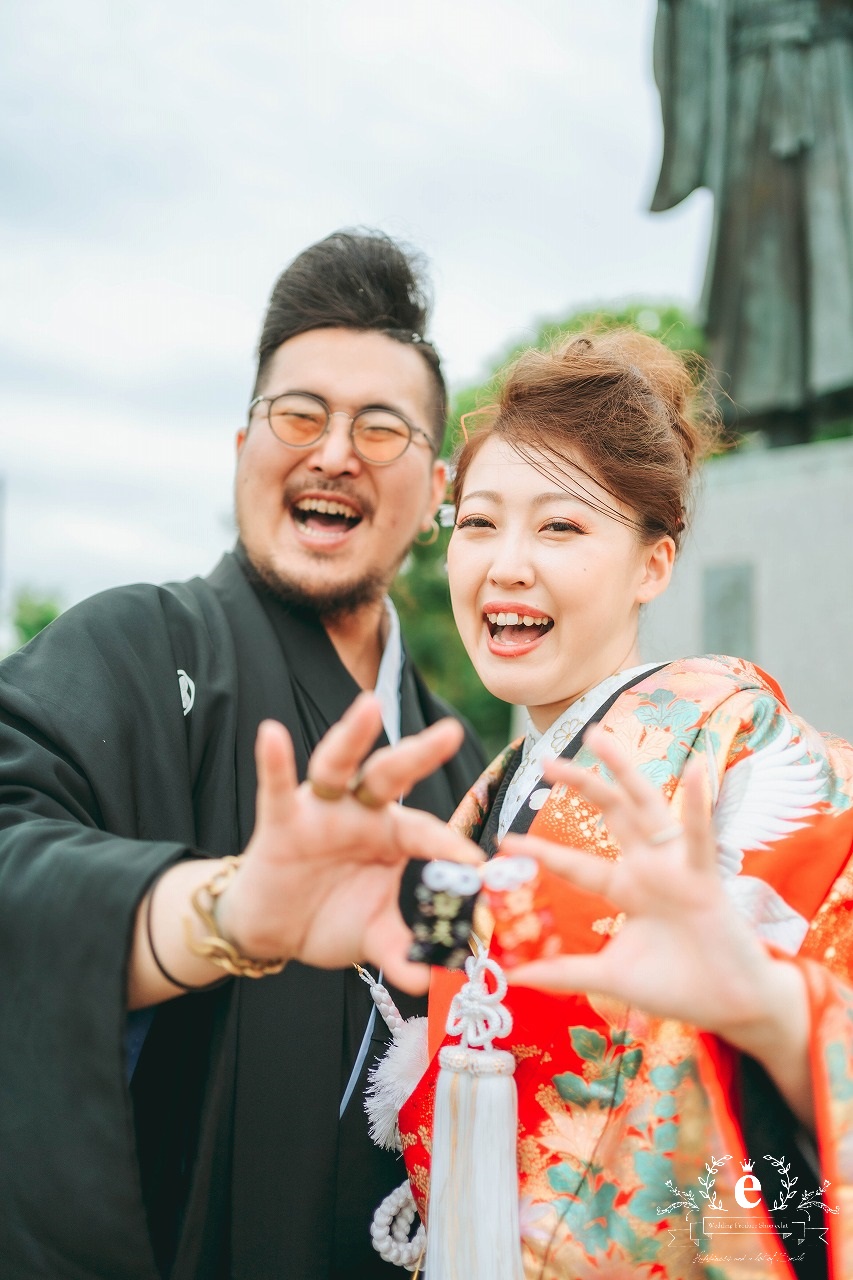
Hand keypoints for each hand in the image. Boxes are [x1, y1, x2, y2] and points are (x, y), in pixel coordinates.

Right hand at [218, 692, 481, 991]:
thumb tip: (430, 981)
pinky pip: (277, 786)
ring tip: (368, 707)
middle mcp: (361, 812)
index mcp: (393, 834)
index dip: (450, 849)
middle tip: (452, 732)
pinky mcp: (281, 820)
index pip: (427, 832)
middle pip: (393, 775)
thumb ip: (402, 951)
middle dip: (421, 753)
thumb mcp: (372, 936)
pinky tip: (272, 734)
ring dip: (352, 737)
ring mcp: (320, 811)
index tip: (478, 866)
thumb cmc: (329, 917)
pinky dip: (275, 761)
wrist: (272, 929)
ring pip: (338, 766)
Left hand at [502, 727, 811, 1122]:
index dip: (542, 851)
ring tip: (599, 737)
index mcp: (626, 889)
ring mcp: (676, 868)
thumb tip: (514, 978)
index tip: (504, 840)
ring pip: (646, 807)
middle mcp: (648, 869)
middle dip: (580, 784)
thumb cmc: (676, 987)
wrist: (731, 1007)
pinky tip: (698, 768)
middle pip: (609, 814)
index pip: (575, 864)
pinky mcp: (704, 878)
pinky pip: (700, 835)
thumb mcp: (611, 977)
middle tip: (544, 758)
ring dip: (624, 770)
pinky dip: (700, 803)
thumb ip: (565, 974)